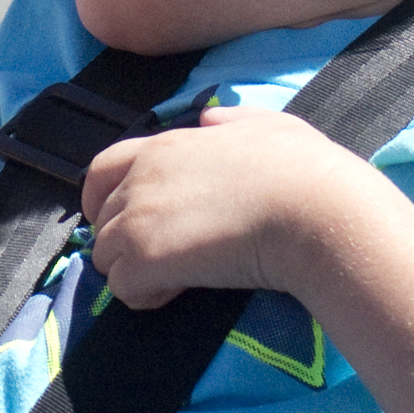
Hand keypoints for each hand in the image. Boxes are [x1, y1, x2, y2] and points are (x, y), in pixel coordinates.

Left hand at [80, 107, 357, 309]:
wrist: (312, 209)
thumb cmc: (300, 168)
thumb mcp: (267, 125)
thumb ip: (232, 120)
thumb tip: (209, 116)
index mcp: (164, 145)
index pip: (101, 169)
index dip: (104, 199)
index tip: (125, 221)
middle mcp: (140, 179)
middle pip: (103, 220)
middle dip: (125, 241)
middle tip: (162, 258)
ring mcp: (138, 219)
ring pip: (106, 257)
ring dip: (134, 271)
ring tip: (175, 279)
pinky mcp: (146, 260)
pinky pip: (123, 288)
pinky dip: (144, 296)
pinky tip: (177, 293)